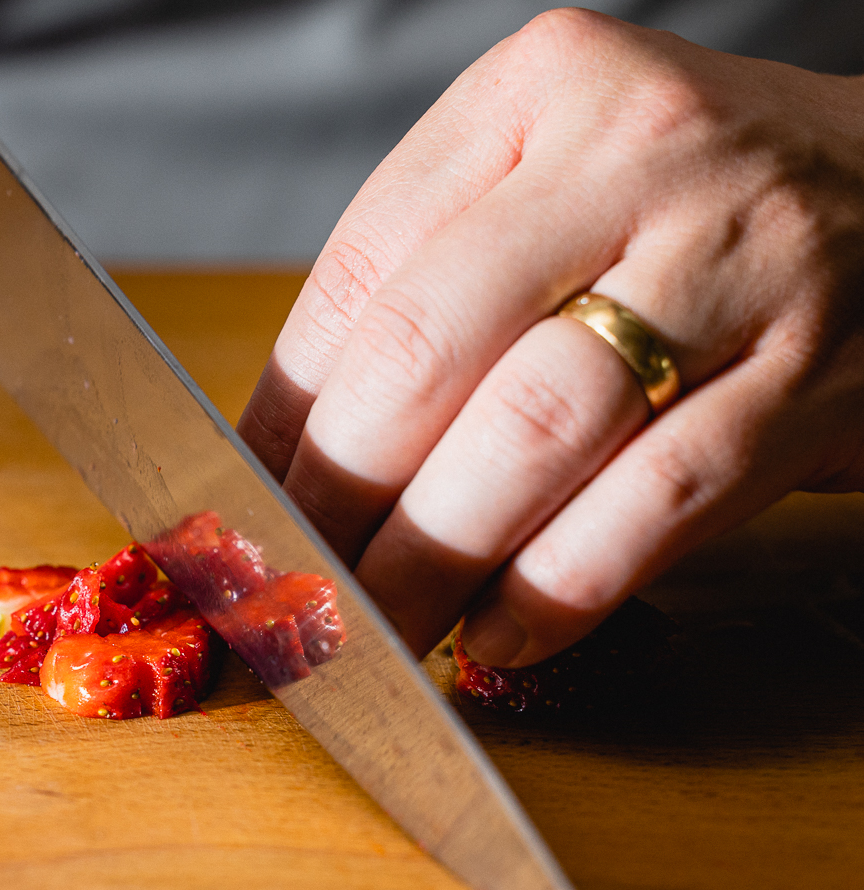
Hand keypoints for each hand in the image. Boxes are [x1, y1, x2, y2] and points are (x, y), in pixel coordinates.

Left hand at [238, 8, 863, 667]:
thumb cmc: (692, 210)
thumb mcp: (556, 183)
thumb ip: (434, 284)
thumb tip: (287, 452)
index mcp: (537, 93)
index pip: (360, 275)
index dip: (283, 414)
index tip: (244, 502)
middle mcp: (637, 154)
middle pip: (426, 357)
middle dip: (338, 501)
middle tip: (298, 584)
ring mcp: (739, 258)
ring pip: (530, 434)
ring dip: (431, 558)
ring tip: (380, 627)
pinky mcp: (816, 372)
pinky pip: (656, 501)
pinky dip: (558, 586)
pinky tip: (498, 634)